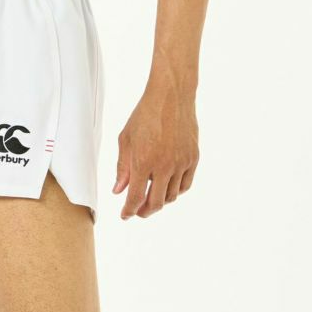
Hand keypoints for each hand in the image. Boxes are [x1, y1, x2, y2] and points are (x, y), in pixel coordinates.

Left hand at [113, 86, 199, 219]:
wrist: (172, 96)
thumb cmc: (145, 115)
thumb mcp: (126, 140)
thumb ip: (122, 168)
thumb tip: (118, 191)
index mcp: (143, 162)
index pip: (136, 198)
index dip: (129, 211)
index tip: (125, 215)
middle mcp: (164, 166)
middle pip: (156, 203)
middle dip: (144, 212)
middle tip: (137, 211)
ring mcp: (181, 163)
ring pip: (172, 196)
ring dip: (160, 201)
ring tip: (151, 197)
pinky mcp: (193, 158)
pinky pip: (185, 185)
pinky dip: (175, 192)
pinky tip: (167, 188)